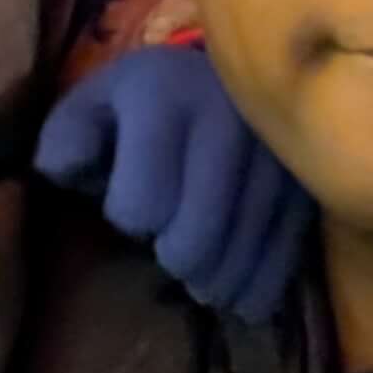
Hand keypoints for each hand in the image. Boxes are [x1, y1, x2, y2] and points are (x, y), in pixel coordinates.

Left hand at [38, 43, 312, 322]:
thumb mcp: (90, 108)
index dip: (131, 219)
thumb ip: (65, 142)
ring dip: (220, 281)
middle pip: (198, 234)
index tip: (133, 208)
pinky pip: (287, 246)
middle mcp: (226, 115)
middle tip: (174, 260)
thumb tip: (67, 171)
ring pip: (244, 247)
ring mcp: (276, 146)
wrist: (227, 72)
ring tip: (205, 286)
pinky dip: (262, 283)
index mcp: (162, 95)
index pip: (142, 202)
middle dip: (179, 260)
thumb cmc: (143, 104)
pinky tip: (245, 300)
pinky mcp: (308, 174)